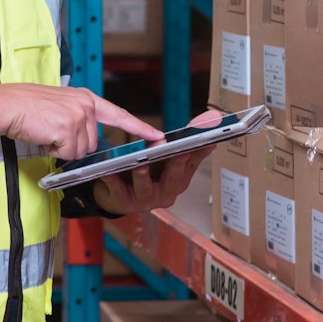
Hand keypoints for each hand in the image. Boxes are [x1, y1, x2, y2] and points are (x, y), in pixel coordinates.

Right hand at [0, 83, 163, 161]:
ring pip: (81, 151)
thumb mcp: (57, 106)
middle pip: (92, 143)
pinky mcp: (68, 128)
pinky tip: (43, 136)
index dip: (138, 127)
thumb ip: (76, 118)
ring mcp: (78, 116)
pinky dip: (54, 151)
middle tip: (51, 133)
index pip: (117, 114)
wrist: (4, 105)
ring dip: (62, 149)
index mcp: (84, 97)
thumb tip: (83, 143)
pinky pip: (68, 154)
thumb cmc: (23, 107)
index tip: (157, 136)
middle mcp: (85, 105)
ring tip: (45, 132)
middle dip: (72, 146)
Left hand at [91, 109, 223, 216]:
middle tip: (179, 151)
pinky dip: (113, 180)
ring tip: (141, 165)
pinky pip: (118, 190)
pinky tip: (109, 170)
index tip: (207, 141)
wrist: (118, 196)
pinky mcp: (123, 202)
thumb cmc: (148, 174)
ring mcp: (145, 200)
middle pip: (173, 179)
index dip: (199, 152)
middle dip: (176, 164)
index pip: (192, 164)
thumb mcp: (169, 159)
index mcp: (179, 180)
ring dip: (144, 177)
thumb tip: (213, 119)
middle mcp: (166, 193)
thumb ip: (188, 142)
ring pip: (146, 188)